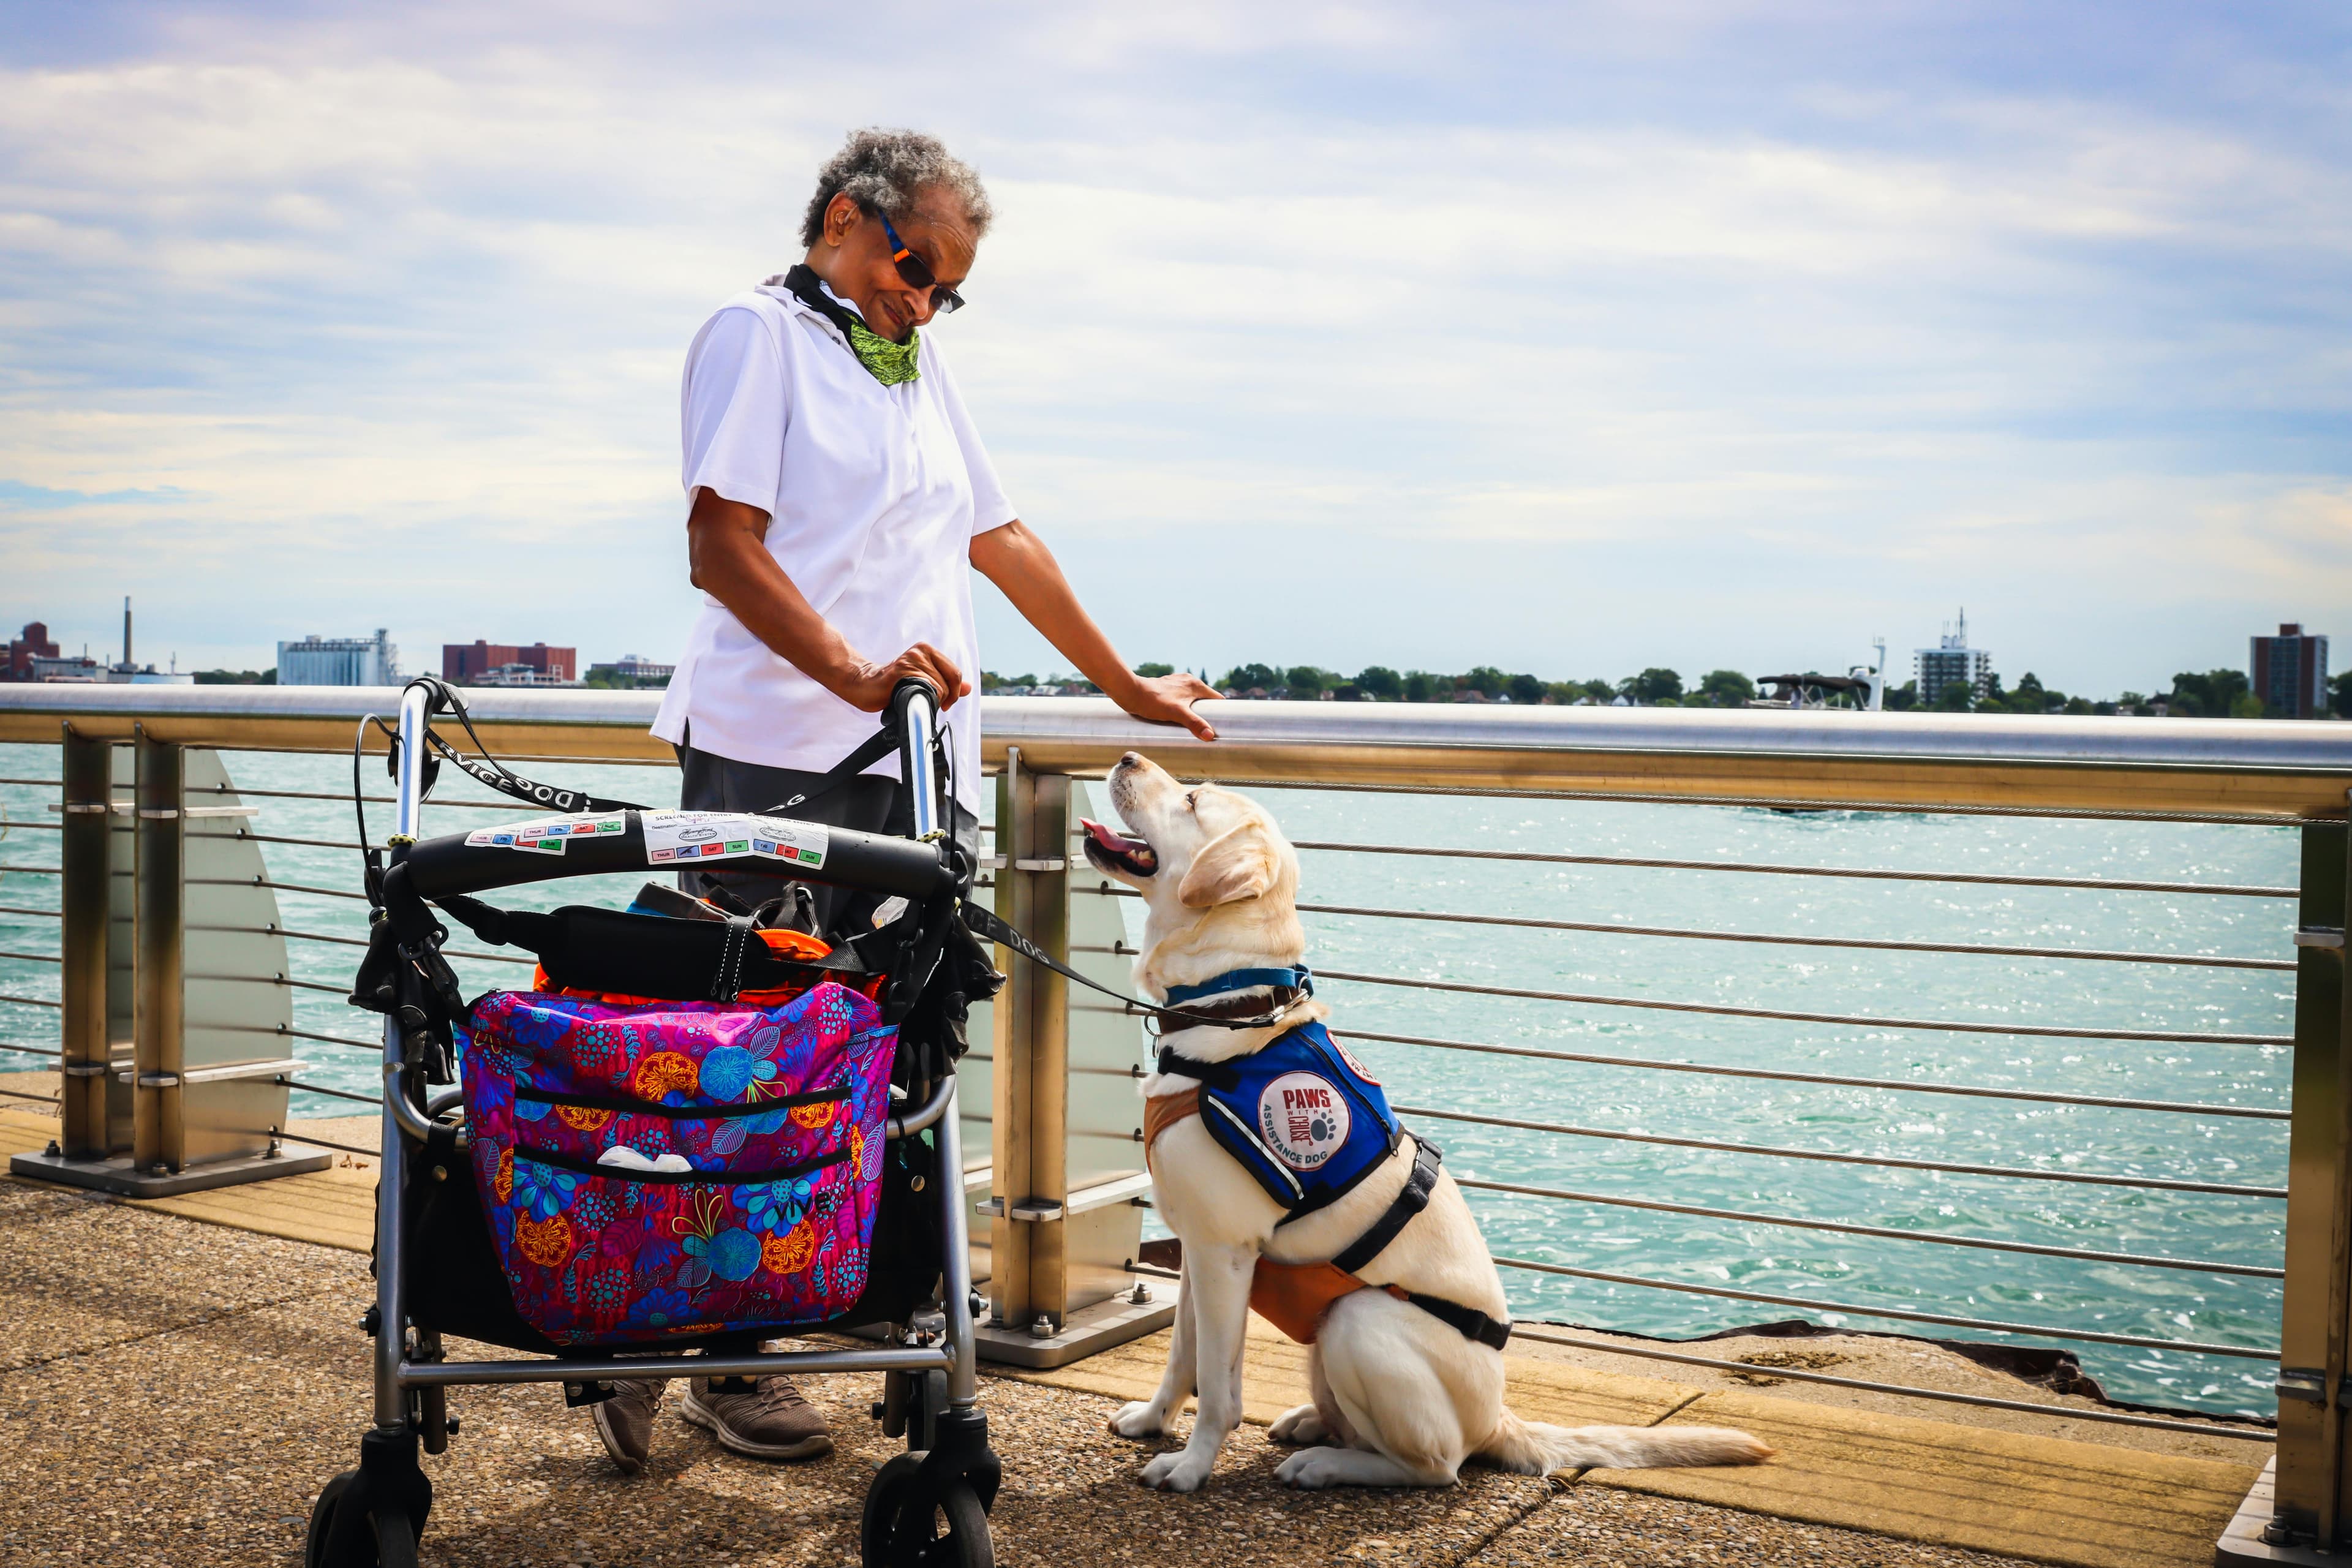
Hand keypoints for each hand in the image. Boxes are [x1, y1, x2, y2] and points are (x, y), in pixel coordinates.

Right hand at [833, 642, 969, 711]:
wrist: (865, 685)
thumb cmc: (895, 685)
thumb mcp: (925, 681)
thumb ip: (947, 683)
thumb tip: (969, 688)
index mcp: (927, 650)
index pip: (955, 674)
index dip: (953, 693)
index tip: (944, 703)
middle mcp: (920, 652)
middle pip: (949, 683)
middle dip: (942, 699)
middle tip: (925, 702)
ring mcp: (910, 660)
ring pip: (937, 689)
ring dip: (929, 701)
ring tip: (913, 699)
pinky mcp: (900, 671)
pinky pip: (924, 690)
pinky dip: (920, 700)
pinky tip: (908, 699)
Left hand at [1118, 672, 1221, 740]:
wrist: (1130, 693)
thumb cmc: (1153, 702)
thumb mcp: (1177, 714)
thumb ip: (1194, 724)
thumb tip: (1210, 736)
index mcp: (1195, 685)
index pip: (1217, 698)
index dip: (1223, 711)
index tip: (1225, 724)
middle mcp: (1188, 681)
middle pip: (1205, 700)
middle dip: (1208, 713)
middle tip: (1209, 729)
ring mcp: (1176, 683)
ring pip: (1192, 699)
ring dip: (1195, 711)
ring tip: (1195, 726)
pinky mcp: (1167, 688)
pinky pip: (1181, 699)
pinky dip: (1184, 708)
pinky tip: (1179, 718)